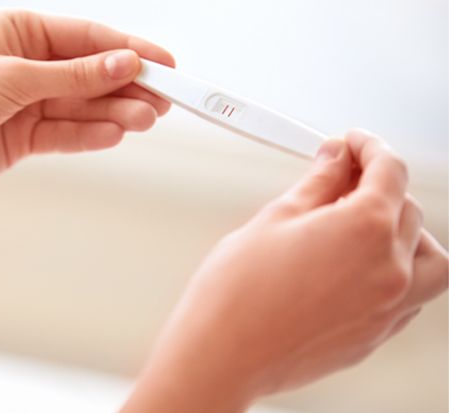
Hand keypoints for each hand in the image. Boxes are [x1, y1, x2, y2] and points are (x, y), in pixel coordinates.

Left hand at [0, 10, 173, 199]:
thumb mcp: (12, 78)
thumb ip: (71, 76)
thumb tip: (123, 64)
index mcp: (19, 31)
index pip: (86, 38)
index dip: (128, 50)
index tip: (164, 64)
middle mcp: (26, 63)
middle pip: (89, 74)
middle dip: (126, 87)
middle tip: (164, 100)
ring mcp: (26, 102)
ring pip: (81, 106)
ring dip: (114, 113)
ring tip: (145, 120)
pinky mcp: (22, 137)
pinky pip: (65, 133)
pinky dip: (90, 134)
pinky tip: (116, 133)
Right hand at [123, 130, 448, 412]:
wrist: (222, 354)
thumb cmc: (237, 294)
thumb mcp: (274, 219)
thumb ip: (317, 185)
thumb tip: (335, 162)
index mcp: (366, 229)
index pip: (389, 170)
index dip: (369, 147)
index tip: (352, 144)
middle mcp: (390, 269)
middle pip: (408, 209)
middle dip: (378, 185)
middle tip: (340, 178)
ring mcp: (388, 307)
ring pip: (428, 258)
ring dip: (406, 233)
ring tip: (368, 226)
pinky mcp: (375, 335)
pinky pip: (411, 295)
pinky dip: (398, 272)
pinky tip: (360, 265)